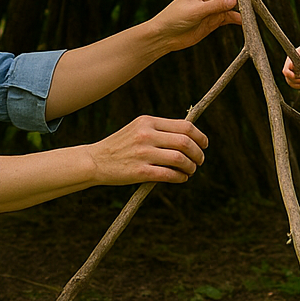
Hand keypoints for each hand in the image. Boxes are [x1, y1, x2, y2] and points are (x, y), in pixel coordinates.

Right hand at [88, 115, 208, 185]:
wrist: (95, 161)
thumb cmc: (121, 146)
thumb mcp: (138, 129)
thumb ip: (160, 130)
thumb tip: (189, 136)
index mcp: (147, 121)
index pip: (184, 126)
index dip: (199, 136)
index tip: (204, 144)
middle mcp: (146, 135)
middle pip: (185, 142)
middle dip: (199, 153)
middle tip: (200, 160)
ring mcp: (143, 153)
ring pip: (180, 159)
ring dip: (191, 167)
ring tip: (190, 170)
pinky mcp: (139, 172)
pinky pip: (169, 175)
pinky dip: (180, 177)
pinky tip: (181, 178)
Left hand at [148, 0, 241, 53]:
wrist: (165, 36)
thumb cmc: (175, 18)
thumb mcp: (197, 10)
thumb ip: (216, 6)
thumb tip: (235, 0)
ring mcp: (211, 10)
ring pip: (229, 6)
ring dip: (239, 8)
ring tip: (249, 12)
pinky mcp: (213, 22)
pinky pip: (228, 18)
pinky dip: (236, 19)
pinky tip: (243, 21)